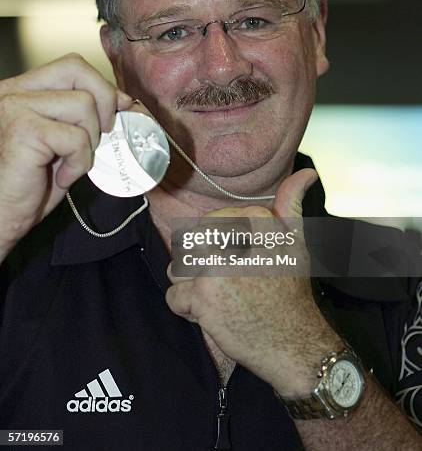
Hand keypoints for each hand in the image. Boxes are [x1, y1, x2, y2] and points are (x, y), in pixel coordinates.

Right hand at [0, 53, 132, 259]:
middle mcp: (12, 92)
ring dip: (89, 141)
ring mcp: (15, 107)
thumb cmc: (27, 187)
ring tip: (71, 163)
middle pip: (77, 69)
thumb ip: (84, 119)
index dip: (102, 87)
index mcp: (21, 91)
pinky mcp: (23, 130)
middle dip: (104, 102)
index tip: (117, 113)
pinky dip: (79, 162)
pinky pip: (76, 137)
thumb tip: (125, 102)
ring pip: (83, 105)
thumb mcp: (61, 144)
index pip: (71, 66)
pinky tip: (62, 177)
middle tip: (100, 137)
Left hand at [166, 169, 341, 396]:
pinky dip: (188, 311)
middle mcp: (234, 237)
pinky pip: (174, 297)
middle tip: (232, 286)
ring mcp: (216, 266)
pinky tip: (215, 315)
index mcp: (255, 220)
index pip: (208, 224)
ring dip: (192, 288)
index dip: (218, 248)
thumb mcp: (296, 242)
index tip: (241, 264)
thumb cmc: (292, 293)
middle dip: (202, 267)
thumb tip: (306, 173)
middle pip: (190, 244)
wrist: (296, 344)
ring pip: (178, 269)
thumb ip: (291, 203)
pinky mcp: (202, 295)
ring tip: (223, 299)